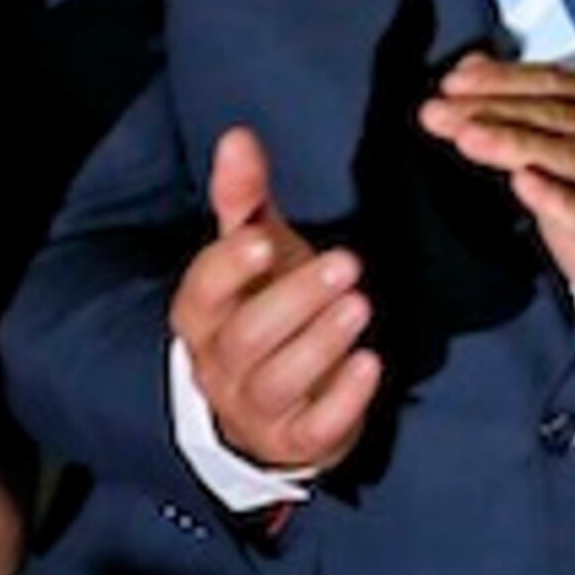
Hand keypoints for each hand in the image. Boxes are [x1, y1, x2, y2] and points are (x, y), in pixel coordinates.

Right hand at [170, 129, 380, 475]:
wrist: (273, 404)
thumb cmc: (265, 309)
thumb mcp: (255, 253)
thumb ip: (243, 199)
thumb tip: (238, 135)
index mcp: (204, 316)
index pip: (202, 292)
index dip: (228, 267)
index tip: (264, 238)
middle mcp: (219, 364)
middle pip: (245, 336)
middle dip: (294, 299)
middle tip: (348, 262)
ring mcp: (255, 407)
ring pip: (276, 381)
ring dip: (320, 344)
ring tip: (361, 306)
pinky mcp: (297, 440)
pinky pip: (314, 428)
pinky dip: (343, 400)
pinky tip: (373, 366)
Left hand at [421, 55, 574, 365]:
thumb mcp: (568, 163)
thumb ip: (526, 116)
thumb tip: (474, 68)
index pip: (556, 82)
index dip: (501, 80)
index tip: (452, 83)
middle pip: (558, 115)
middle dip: (491, 111)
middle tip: (439, 111)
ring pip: (572, 156)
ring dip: (514, 144)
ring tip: (467, 136)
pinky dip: (556, 198)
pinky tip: (524, 184)